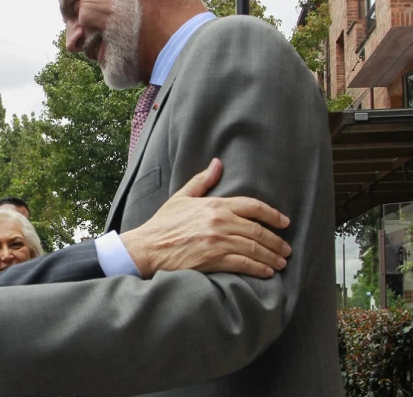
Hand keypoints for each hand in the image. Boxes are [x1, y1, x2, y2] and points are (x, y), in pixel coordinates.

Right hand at [121, 158, 291, 278]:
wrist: (149, 247)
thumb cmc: (164, 223)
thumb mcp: (182, 197)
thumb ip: (202, 181)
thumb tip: (217, 163)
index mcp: (216, 205)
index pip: (253, 206)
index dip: (273, 215)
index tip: (284, 223)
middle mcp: (221, 222)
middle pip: (258, 230)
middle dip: (276, 241)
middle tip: (286, 249)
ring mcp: (219, 241)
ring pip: (255, 248)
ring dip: (271, 257)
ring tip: (280, 263)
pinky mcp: (215, 260)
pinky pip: (244, 264)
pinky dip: (258, 269)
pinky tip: (266, 272)